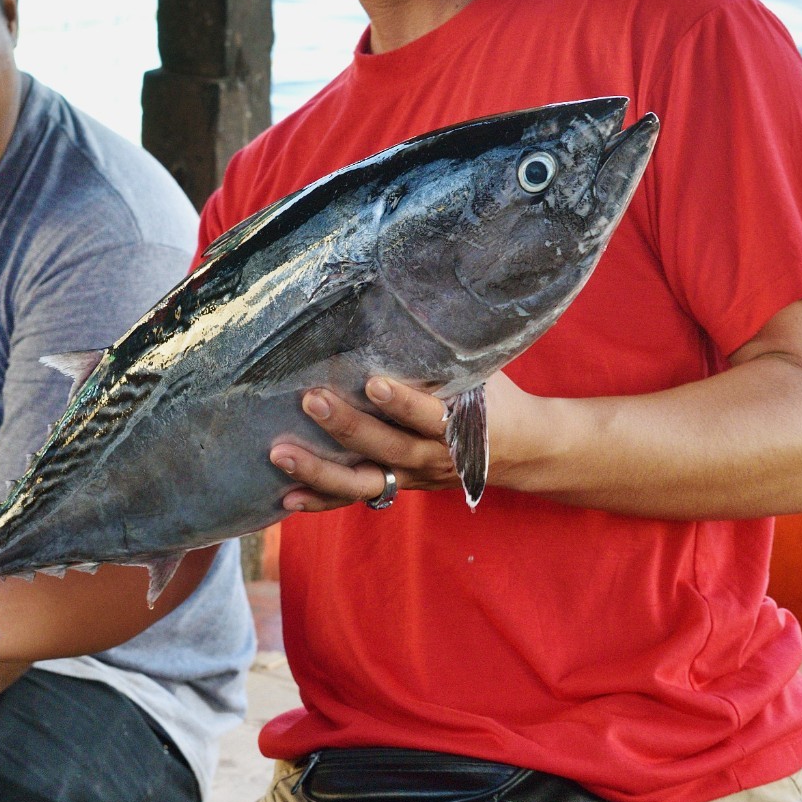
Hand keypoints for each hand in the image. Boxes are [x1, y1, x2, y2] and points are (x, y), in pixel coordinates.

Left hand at [270, 372, 555, 513]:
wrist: (521, 450)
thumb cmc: (496, 398)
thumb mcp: (484, 373)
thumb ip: (450, 354)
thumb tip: (416, 300)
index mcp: (461, 425)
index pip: (430, 416)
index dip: (403, 403)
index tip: (373, 383)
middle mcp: (434, 456)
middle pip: (388, 447)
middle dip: (347, 427)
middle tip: (311, 400)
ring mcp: (413, 477)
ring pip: (364, 481)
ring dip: (321, 470)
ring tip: (280, 453)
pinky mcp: (397, 486)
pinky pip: (355, 499)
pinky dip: (321, 501)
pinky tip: (287, 497)